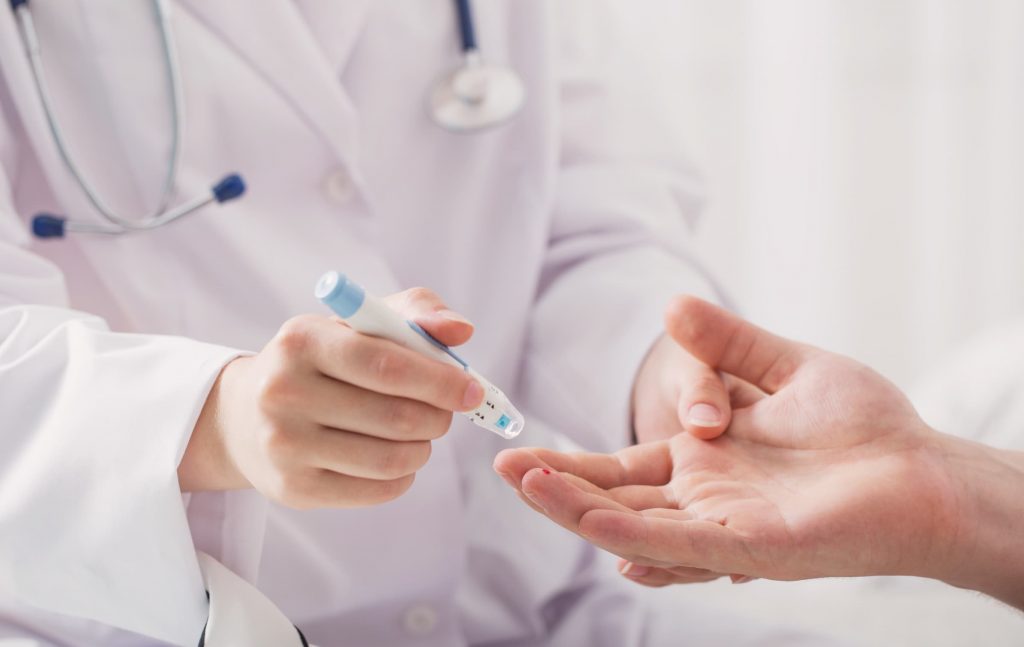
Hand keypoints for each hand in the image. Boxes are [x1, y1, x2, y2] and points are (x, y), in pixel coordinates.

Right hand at [179, 288, 484, 508]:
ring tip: (420, 434)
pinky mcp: (293, 488)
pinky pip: (378, 489)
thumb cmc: (321, 362)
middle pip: (395, 416)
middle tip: (447, 413)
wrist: (245, 416)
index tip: (471, 390)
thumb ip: (415, 315)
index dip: (440, 380)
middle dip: (439, 416)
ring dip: (424, 447)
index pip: (386, 364)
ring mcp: (284, 445)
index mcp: (302, 340)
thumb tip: (462, 331)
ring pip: (391, 458)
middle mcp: (284, 392)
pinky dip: (404, 475)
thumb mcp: (357, 325)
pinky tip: (396, 457)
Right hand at [495, 295, 963, 587]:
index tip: (517, 451)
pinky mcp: (753, 546)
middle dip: (554, 488)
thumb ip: (724, 341)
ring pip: (634, 526)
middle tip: (500, 469)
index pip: (618, 472)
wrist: (924, 464)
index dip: (567, 464)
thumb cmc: (862, 422)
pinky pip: (683, 541)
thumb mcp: (781, 365)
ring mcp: (722, 526)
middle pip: (612, 501)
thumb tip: (672, 304)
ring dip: (577, 510)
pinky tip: (592, 520)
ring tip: (523, 485)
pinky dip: (634, 534)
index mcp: (700, 466)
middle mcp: (702, 500)